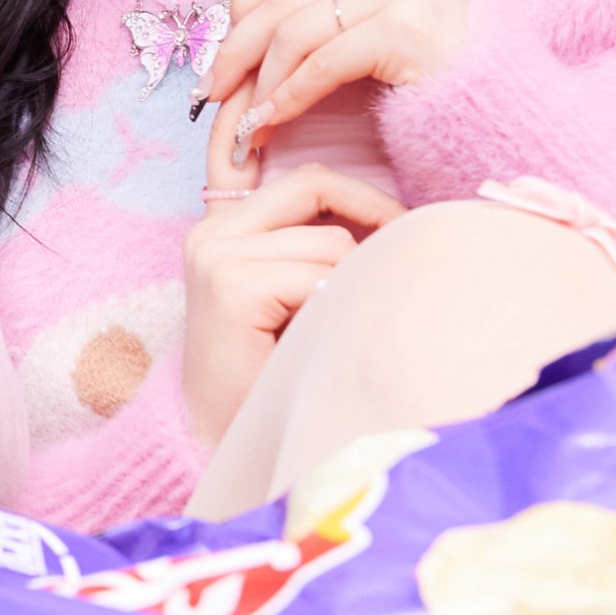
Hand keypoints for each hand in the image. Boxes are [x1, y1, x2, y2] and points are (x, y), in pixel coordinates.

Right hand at [180, 168, 400, 447]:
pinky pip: (319, 276)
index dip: (331, 167)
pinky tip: (318, 342)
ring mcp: (216, 254)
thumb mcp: (296, 298)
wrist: (220, 447)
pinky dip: (335, 309)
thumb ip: (317, 251)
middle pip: (315, 186)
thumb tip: (398, 218)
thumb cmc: (271, 377)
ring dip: (349, 286)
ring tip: (336, 329)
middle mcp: (210, 231)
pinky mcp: (230, 284)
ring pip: (328, 240)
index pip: (284, 168)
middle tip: (404, 252)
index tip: (380, 189)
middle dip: (369, 217)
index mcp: (221, 227)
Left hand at [209, 0, 473, 172]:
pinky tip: (271, 120)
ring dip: (260, 79)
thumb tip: (246, 26)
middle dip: (239, 46)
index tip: (221, 48)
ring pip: (299, 30)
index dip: (247, 4)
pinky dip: (289, 94)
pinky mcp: (407, 31)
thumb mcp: (383, 26)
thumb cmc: (441, 79)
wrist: (503, 110)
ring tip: (243, 117)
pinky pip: (325, 64)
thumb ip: (335, 11)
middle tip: (212, 89)